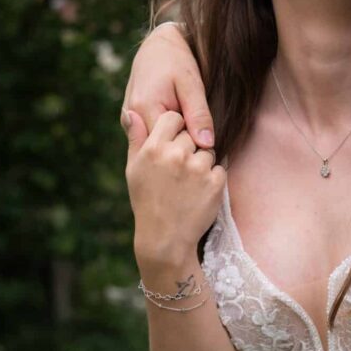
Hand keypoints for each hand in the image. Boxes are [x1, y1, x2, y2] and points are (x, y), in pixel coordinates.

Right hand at [121, 23, 214, 149]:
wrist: (158, 45)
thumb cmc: (178, 60)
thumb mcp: (192, 84)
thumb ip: (199, 114)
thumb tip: (207, 145)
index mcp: (144, 108)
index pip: (169, 146)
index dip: (189, 147)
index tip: (205, 140)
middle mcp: (131, 117)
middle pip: (160, 148)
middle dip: (181, 146)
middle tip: (199, 133)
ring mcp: (128, 119)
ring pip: (156, 144)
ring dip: (173, 141)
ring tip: (188, 126)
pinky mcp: (131, 120)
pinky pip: (151, 137)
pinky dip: (166, 136)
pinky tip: (177, 126)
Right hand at [125, 109, 226, 267]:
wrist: (165, 238)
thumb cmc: (146, 200)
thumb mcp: (134, 169)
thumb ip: (136, 138)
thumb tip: (131, 112)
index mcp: (154, 148)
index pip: (173, 117)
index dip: (175, 128)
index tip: (172, 142)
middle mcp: (176, 155)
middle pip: (191, 135)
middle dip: (188, 148)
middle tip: (177, 171)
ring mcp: (198, 168)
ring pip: (208, 151)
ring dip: (201, 163)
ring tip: (187, 184)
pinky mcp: (216, 182)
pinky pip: (219, 168)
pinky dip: (212, 179)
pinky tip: (198, 193)